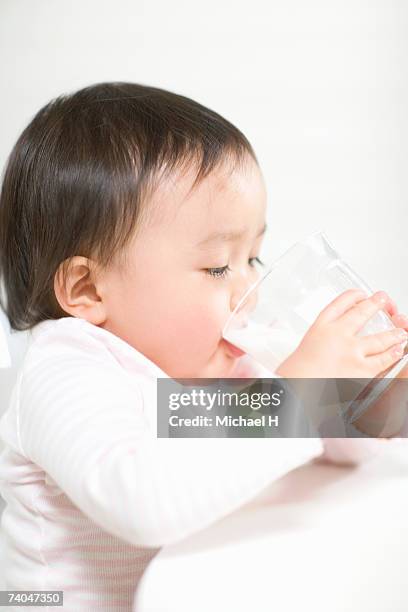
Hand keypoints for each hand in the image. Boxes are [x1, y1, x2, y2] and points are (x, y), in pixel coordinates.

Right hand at [275, 289, 407, 377]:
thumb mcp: (304, 348)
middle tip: (382, 299)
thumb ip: (322, 342)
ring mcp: (351, 351)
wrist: (296, 389)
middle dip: (375, 304)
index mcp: (319, 328)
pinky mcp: (361, 369)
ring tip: (400, 331)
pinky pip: (383, 360)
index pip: (338, 304)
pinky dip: (392, 354)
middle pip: (361, 313)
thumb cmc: (296, 373)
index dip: (352, 296)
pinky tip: (398, 350)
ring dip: (393, 333)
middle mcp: (337, 334)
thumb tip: (335, 344)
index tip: (359, 294)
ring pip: (379, 338)